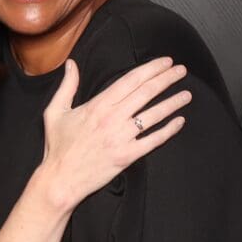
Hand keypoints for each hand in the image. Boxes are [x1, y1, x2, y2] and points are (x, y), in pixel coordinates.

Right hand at [37, 58, 190, 209]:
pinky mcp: (127, 156)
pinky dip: (168, 130)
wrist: (60, 180)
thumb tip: (71, 64)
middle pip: (146, 92)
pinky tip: (179, 121)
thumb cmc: (57, 147)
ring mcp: (121, 138)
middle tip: (181, 70)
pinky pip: (153, 140)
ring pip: (154, 115)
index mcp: (98, 105)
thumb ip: (67, 86)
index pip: (131, 80)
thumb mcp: (55, 112)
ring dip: (173, 102)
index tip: (165, 62)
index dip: (151, 69)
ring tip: (187, 94)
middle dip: (167, 79)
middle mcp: (112, 118)